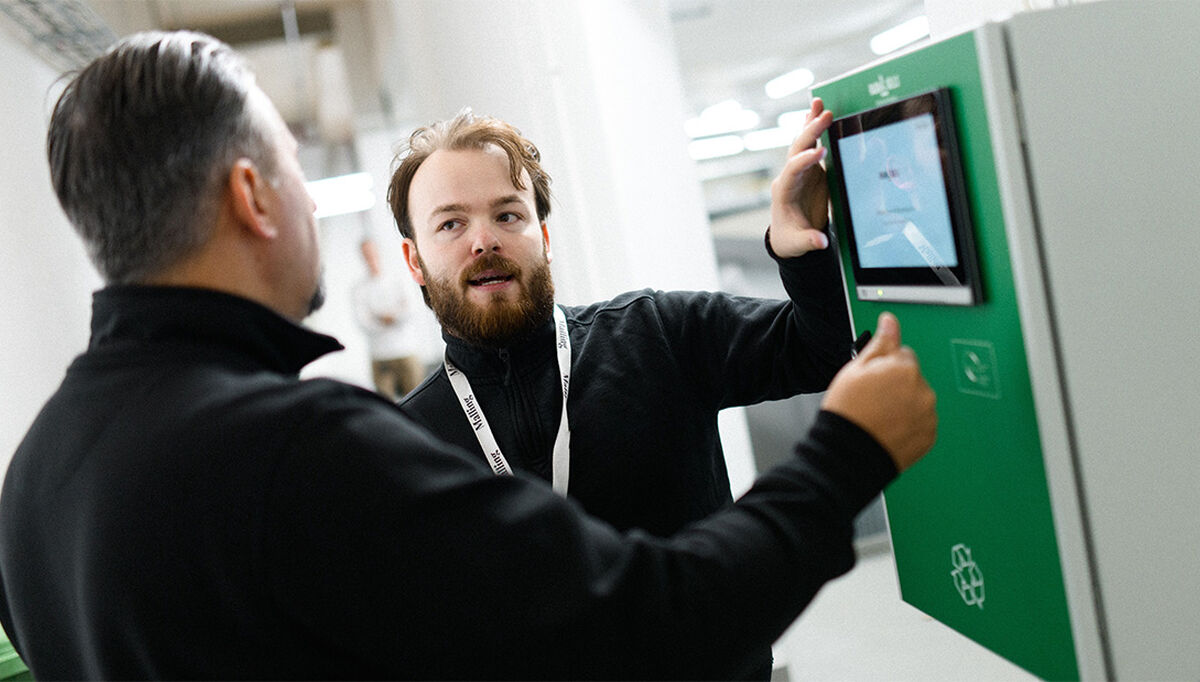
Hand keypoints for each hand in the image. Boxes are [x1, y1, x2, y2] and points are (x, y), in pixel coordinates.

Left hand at [768, 98, 834, 257]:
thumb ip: (809, 240)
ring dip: (810, 123)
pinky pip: (811, 146)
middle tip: (825, 115)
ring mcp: (799, 171)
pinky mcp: (809, 170)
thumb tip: (820, 242)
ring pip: (802, 143)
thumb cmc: (791, 239)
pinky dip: (814, 129)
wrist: (787, 236)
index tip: (820, 152)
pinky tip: (818, 111)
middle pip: (797, 150)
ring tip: (819, 103)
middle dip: (810, 132)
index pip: (793, 170)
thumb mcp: (798, 243)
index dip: (805, 161)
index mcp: (784, 192)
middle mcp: (789, 176)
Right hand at [820, 312, 936, 470]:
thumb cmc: (848, 412)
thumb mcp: (856, 370)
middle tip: (873, 399)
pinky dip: (909, 424)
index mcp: (905, 368)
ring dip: (905, 404)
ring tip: (880, 416)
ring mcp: (928, 415)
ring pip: (918, 399)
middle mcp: (922, 390)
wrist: (849, 454)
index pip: (903, 354)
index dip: (884, 366)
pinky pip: (922, 422)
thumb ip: (880, 343)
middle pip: (912, 377)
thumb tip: (890, 322)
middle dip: (897, 384)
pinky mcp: (929, 436)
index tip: (873, 380)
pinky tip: (889, 428)